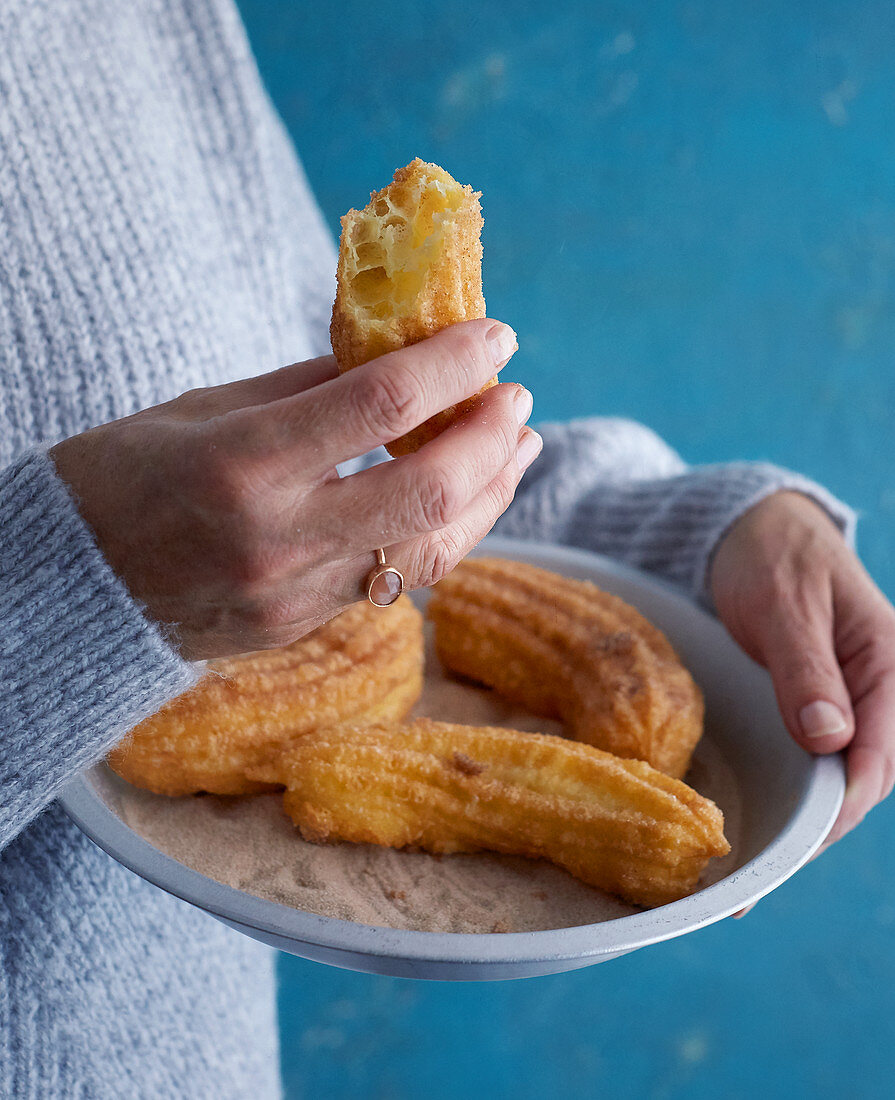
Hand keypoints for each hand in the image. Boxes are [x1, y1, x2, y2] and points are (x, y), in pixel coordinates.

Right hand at [50, 319, 540, 659]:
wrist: (71, 587)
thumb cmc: (123, 477)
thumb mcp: (206, 408)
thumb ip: (309, 387)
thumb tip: (399, 357)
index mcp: (243, 463)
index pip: (380, 404)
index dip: (452, 363)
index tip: (495, 334)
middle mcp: (280, 537)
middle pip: (428, 491)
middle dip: (490, 435)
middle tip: (516, 395)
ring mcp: (296, 594)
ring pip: (430, 549)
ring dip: (490, 494)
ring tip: (519, 446)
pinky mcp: (304, 625)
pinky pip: (395, 577)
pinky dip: (441, 531)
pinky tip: (465, 497)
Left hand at [710, 491, 894, 852]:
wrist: (750, 530)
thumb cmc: (771, 554)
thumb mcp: (784, 603)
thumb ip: (806, 668)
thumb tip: (829, 739)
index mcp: (886, 663)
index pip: (878, 753)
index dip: (843, 802)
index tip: (803, 840)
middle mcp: (873, 692)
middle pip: (860, 777)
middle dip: (820, 825)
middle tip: (762, 873)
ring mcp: (844, 703)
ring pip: (836, 775)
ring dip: (804, 818)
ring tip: (753, 867)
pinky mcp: (813, 708)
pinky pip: (811, 758)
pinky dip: (789, 791)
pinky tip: (756, 824)